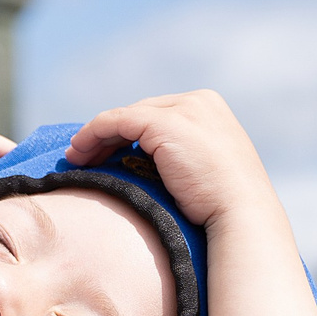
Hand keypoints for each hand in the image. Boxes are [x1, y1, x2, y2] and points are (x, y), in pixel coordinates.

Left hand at [70, 91, 273, 230]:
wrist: (240, 214)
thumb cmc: (223, 206)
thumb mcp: (205, 170)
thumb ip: (184, 157)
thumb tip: (151, 166)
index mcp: (210, 108)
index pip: (158, 114)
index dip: (127, 132)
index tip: (104, 153)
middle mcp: (198, 101)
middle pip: (140, 112)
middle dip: (110, 133)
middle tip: (83, 156)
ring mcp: (183, 109)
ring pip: (125, 115)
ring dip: (96, 135)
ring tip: (76, 157)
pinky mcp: (165, 123)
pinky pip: (116, 121)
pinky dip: (93, 134)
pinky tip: (79, 153)